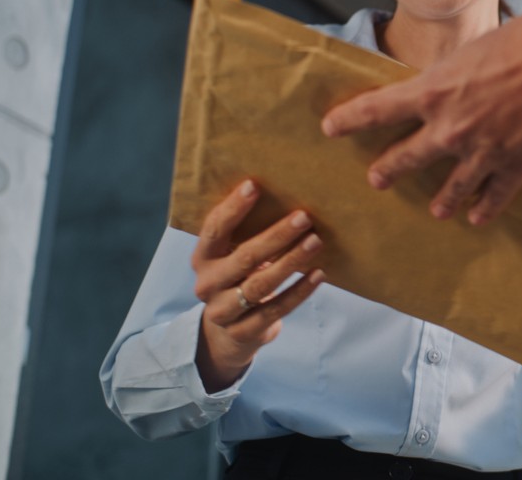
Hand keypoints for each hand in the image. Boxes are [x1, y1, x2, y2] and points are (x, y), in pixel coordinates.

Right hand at [191, 179, 324, 392]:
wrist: (226, 335)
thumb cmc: (238, 279)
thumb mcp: (232, 257)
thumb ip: (246, 233)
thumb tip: (286, 195)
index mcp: (203, 258)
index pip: (214, 229)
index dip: (233, 208)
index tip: (254, 185)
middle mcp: (208, 284)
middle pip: (244, 257)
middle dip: (276, 236)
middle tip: (304, 217)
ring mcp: (224, 311)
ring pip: (261, 284)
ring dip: (292, 261)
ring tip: (316, 242)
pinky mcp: (244, 332)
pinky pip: (276, 309)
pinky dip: (300, 291)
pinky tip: (319, 274)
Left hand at [322, 12, 521, 224]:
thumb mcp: (472, 51)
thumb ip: (454, 77)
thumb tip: (450, 86)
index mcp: (433, 92)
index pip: (377, 109)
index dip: (349, 120)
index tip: (330, 128)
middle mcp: (450, 128)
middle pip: (406, 156)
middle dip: (388, 168)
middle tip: (376, 179)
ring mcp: (482, 153)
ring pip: (451, 186)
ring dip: (441, 199)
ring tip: (436, 209)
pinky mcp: (515, 167)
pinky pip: (494, 196)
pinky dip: (484, 209)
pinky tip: (477, 218)